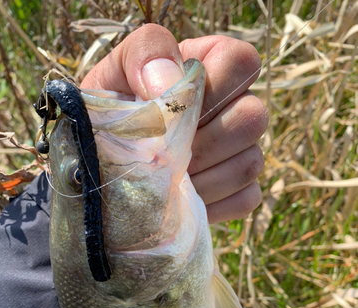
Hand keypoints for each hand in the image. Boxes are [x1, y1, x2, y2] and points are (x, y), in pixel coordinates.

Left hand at [82, 24, 267, 223]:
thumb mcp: (113, 74)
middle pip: (253, 117)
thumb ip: (144, 53)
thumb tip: (171, 80)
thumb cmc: (111, 117)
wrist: (106, 169)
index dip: (213, 85)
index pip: (241, 62)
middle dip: (205, 141)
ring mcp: (243, 152)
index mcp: (211, 67)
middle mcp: (235, 107)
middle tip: (166, 153)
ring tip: (168, 179)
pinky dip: (213, 203)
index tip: (172, 106)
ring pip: (250, 163)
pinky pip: (246, 198)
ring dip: (204, 177)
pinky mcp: (241, 192)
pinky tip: (182, 199)